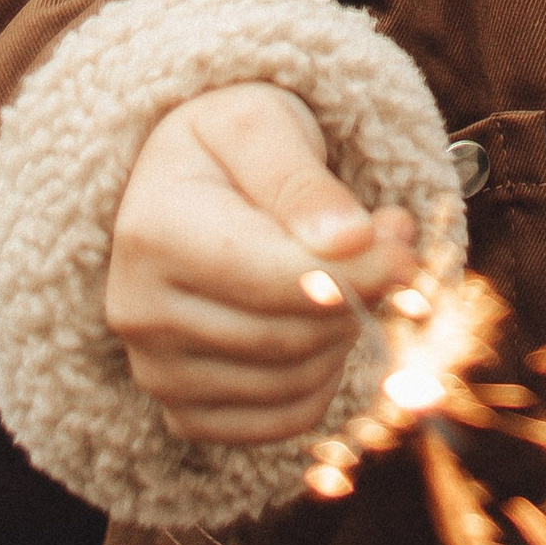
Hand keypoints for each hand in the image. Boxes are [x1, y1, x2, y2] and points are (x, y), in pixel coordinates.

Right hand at [105, 84, 421, 442]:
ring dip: (347, 333)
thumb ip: (302, 179)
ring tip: (354, 275)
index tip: (405, 249)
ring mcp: (157, 370)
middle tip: (392, 248)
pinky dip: (326, 378)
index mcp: (153, 234)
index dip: (356, 272)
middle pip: (289, 335)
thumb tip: (349, 239)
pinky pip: (284, 419)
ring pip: (294, 382)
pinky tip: (326, 323)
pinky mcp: (184, 411)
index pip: (274, 280)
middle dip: (359, 295)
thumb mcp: (261, 125)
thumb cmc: (228, 146)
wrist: (182, 185)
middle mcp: (140, 312)